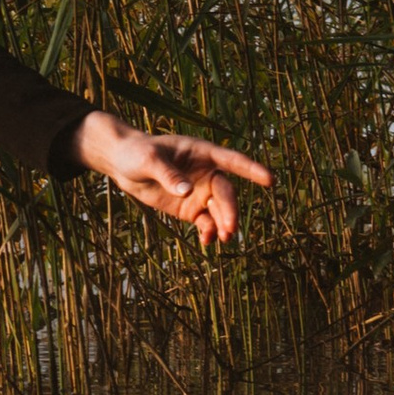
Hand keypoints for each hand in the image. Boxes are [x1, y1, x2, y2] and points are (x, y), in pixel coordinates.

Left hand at [70, 108, 268, 246]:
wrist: (124, 164)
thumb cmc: (138, 153)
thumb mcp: (149, 160)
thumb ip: (168, 175)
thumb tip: (188, 192)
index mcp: (203, 152)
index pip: (232, 161)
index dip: (252, 170)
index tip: (270, 180)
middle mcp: (207, 173)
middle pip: (226, 193)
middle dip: (230, 210)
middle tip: (229, 229)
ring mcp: (200, 192)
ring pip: (219, 210)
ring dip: (223, 224)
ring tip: (223, 238)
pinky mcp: (190, 209)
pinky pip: (205, 222)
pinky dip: (208, 232)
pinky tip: (207, 241)